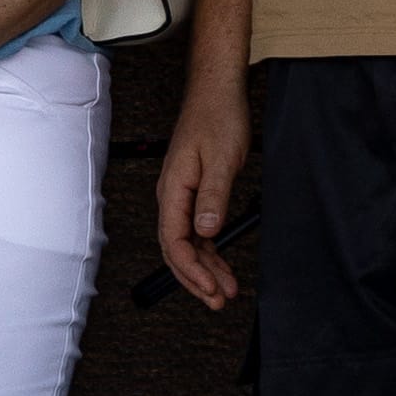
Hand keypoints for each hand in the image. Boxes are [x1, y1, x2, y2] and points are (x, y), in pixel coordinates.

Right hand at [156, 67, 252, 309]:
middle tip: (218, 301)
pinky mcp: (193, 194)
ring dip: (204, 269)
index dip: (191, 270)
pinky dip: (209, 252)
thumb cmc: (217, 119)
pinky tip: (221, 265)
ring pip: (187, 244)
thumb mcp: (222, 159)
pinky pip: (196, 231)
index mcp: (172, 190)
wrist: (216, 94)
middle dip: (196, 279)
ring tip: (224, 291)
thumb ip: (213, 198)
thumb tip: (206, 233)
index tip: (210, 289)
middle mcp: (171, 196)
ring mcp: (181, 196)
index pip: (174, 242)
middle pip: (177, 249)